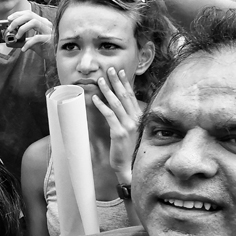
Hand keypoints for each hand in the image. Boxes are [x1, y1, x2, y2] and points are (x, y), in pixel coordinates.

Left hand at [6, 10, 52, 52]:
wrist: (55, 57)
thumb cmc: (45, 48)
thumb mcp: (32, 43)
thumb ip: (23, 40)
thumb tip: (11, 41)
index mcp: (41, 22)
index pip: (29, 13)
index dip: (18, 14)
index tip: (9, 19)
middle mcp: (45, 24)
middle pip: (30, 15)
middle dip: (17, 20)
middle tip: (9, 29)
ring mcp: (48, 31)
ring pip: (34, 22)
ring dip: (22, 29)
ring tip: (16, 37)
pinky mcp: (49, 39)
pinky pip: (37, 38)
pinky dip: (28, 43)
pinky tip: (23, 49)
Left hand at [91, 67, 141, 181]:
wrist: (130, 166)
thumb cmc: (129, 148)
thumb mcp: (132, 130)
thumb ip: (128, 117)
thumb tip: (120, 105)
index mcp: (140, 116)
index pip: (131, 95)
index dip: (125, 82)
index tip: (120, 71)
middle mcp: (136, 119)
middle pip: (124, 95)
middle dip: (116, 81)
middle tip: (110, 69)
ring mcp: (128, 125)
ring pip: (116, 103)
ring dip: (107, 90)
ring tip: (100, 80)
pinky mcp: (119, 132)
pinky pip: (109, 115)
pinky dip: (101, 106)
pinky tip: (95, 98)